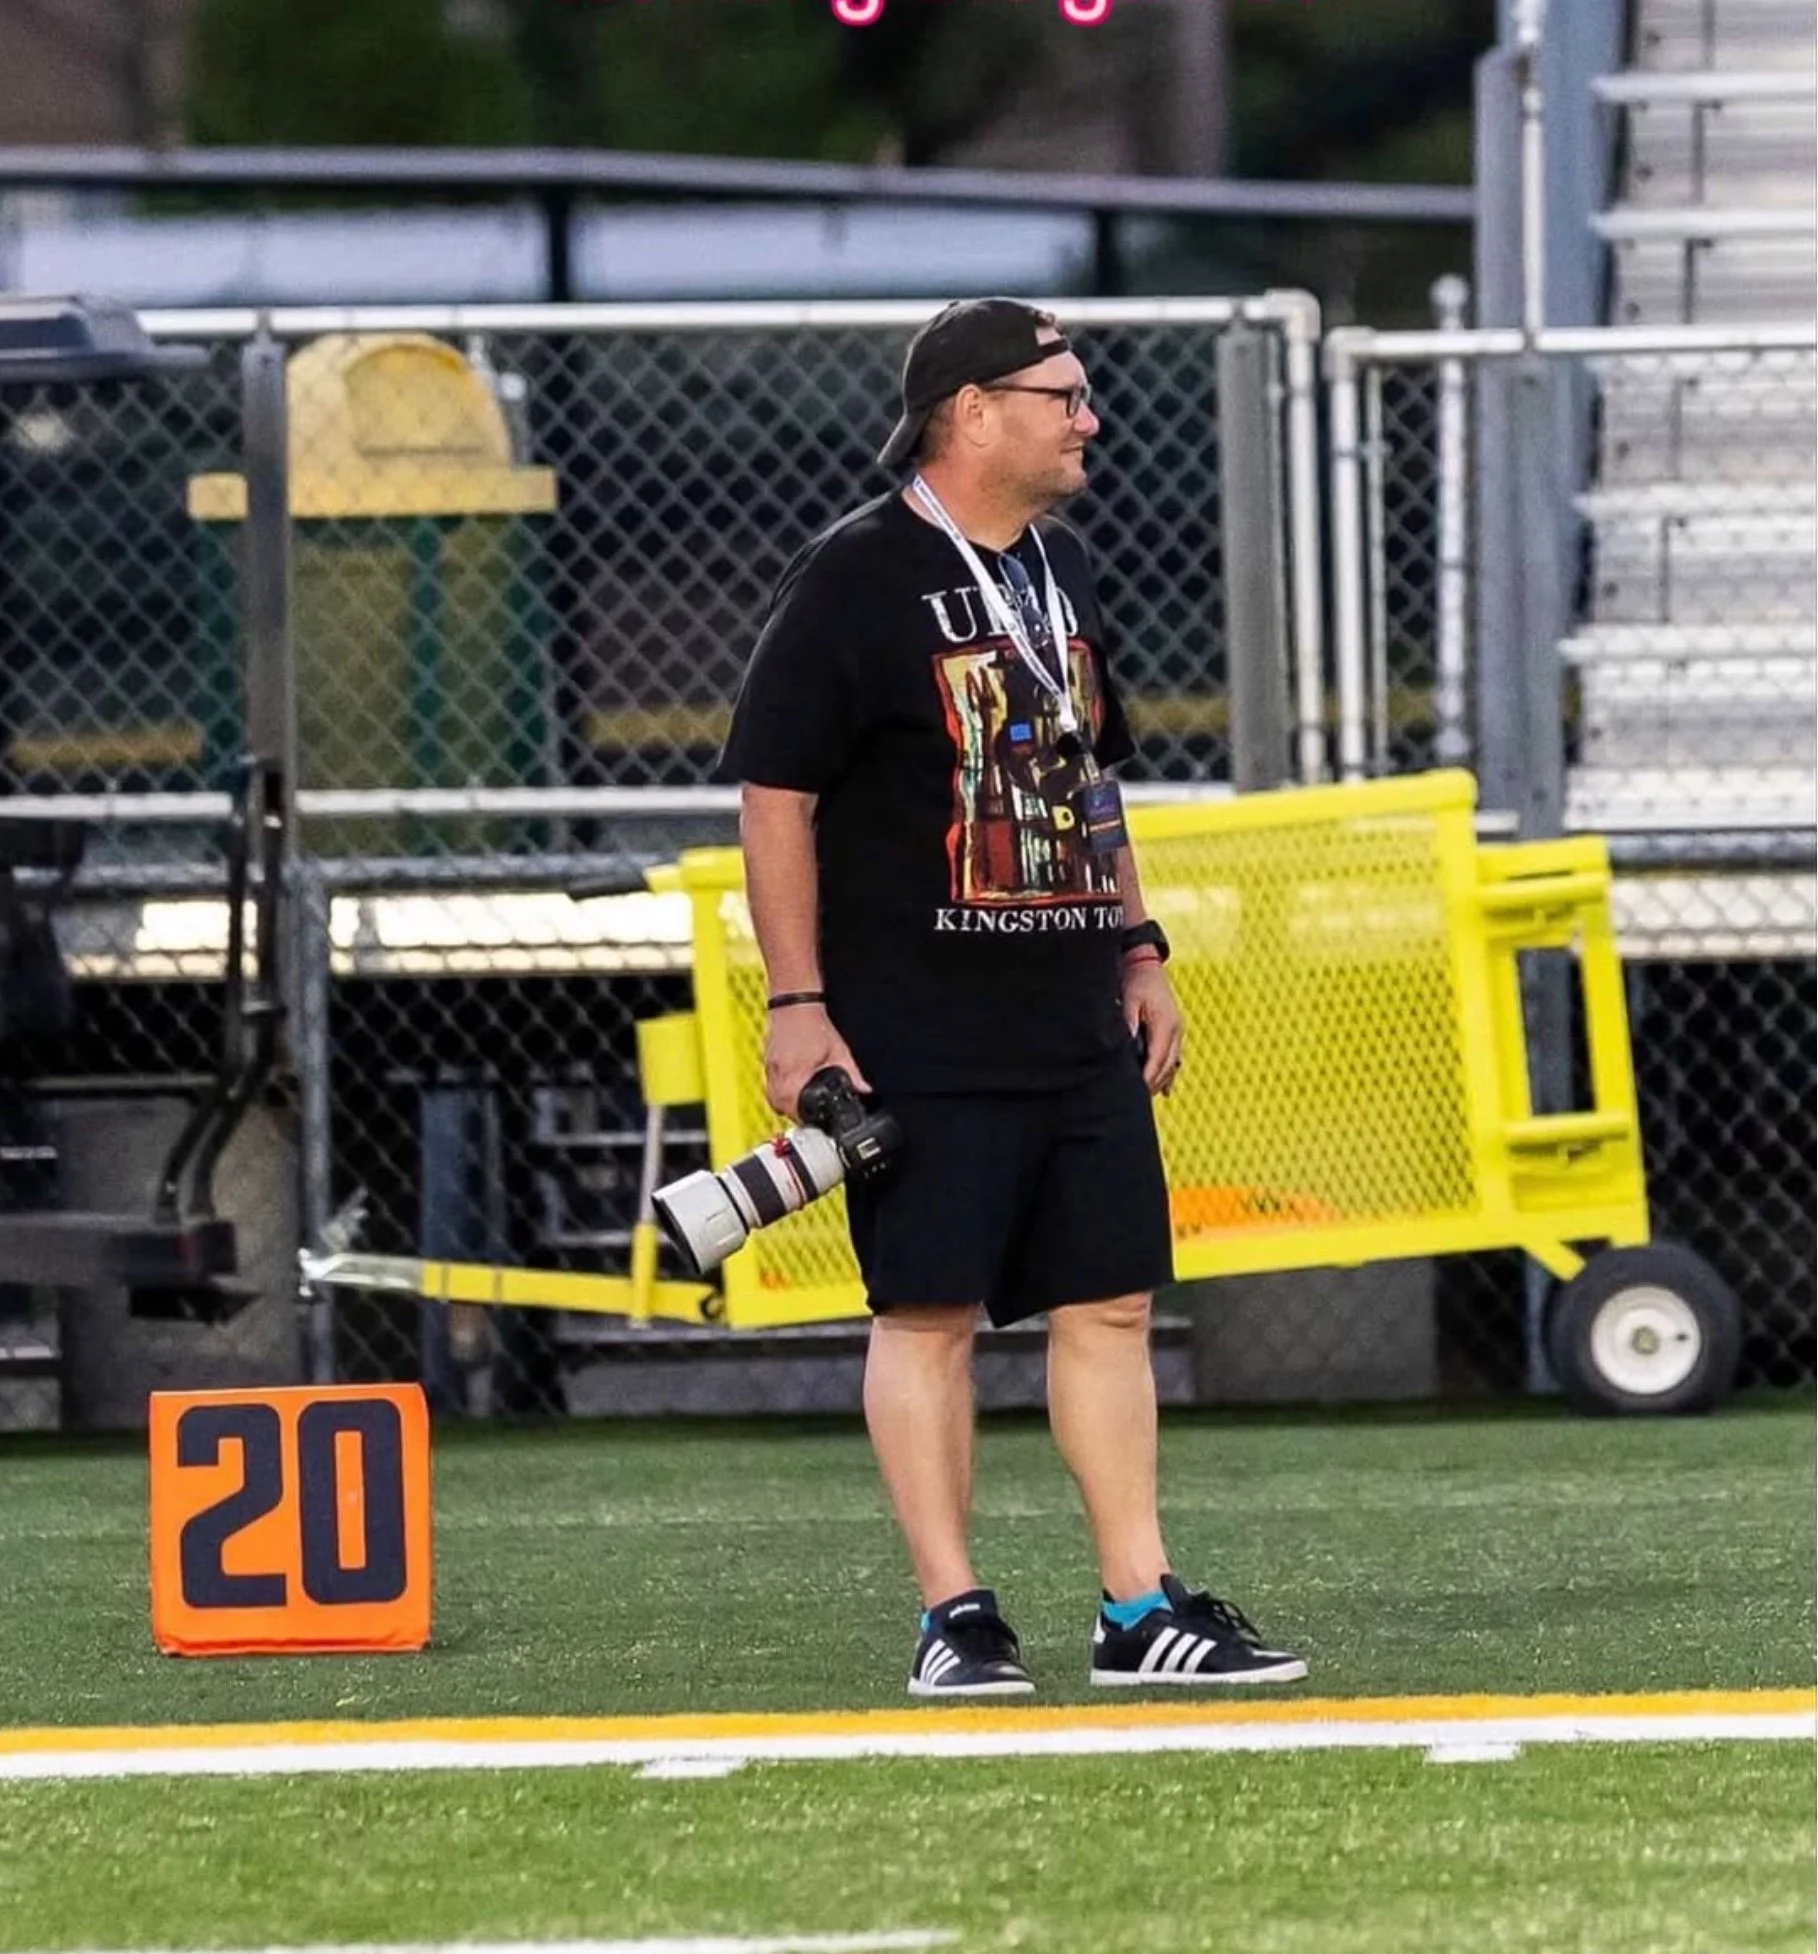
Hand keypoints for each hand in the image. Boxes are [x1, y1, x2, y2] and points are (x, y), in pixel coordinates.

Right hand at [764, 1004, 872, 1120]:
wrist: (794, 1004)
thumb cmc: (813, 1024)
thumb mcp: (839, 1051)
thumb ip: (852, 1074)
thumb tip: (863, 1090)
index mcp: (795, 1073)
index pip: (796, 1109)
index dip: (808, 1117)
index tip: (817, 1119)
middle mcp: (779, 1074)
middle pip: (783, 1108)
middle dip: (797, 1114)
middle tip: (811, 1113)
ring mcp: (770, 1070)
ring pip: (775, 1101)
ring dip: (787, 1106)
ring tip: (800, 1104)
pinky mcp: (768, 1066)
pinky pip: (771, 1089)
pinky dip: (781, 1094)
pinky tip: (792, 1090)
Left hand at [1122, 960, 1182, 1096]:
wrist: (1146, 964)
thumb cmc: (1137, 981)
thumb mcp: (1129, 999)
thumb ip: (1128, 1021)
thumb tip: (1127, 1042)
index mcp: (1166, 1023)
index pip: (1158, 1058)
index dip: (1148, 1077)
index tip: (1137, 1091)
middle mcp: (1176, 1029)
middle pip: (1167, 1065)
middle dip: (1154, 1083)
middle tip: (1138, 1101)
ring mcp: (1177, 1030)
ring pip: (1172, 1064)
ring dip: (1161, 1081)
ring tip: (1147, 1097)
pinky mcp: (1174, 1029)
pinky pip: (1174, 1057)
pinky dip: (1169, 1074)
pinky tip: (1166, 1090)